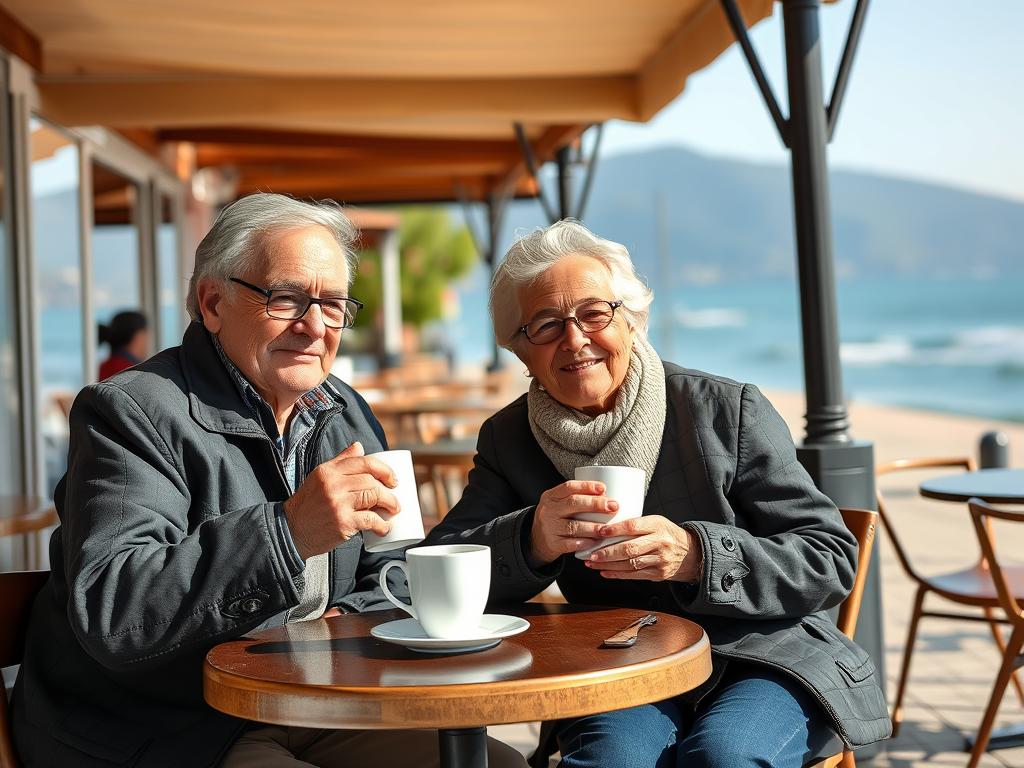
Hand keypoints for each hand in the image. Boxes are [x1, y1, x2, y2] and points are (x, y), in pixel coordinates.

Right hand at [283, 441, 399, 559]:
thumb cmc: (308, 504)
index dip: (384, 469)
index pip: (363, 462)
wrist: (291, 530)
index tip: (392, 479)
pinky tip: (384, 527)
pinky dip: (382, 524)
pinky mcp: (343, 523)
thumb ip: (340, 461)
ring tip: (393, 510)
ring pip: (374, 496)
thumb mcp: (319, 477)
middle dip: (388, 490)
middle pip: (371, 481)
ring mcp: (338, 503)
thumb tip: (359, 446)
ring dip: (390, 504)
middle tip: (394, 499)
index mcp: (328, 471)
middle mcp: (333, 484)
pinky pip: (370, 520)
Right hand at [529, 480, 617, 565]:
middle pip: (573, 504)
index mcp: (551, 496)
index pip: (569, 487)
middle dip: (595, 504)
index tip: (603, 488)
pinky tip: (595, 542)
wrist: (537, 539)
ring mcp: (550, 527)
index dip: (587, 486)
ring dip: (593, 527)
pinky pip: (570, 544)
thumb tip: (607, 495)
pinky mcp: (553, 544)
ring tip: (607, 528)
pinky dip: (584, 543)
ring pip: (573, 526)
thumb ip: (577, 498)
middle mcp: (549, 510)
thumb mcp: (559, 504)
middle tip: (613, 506)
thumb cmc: (556, 518)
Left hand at [585, 515, 701, 581]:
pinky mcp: (659, 574)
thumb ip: (636, 525)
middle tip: (591, 554)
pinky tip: (605, 572)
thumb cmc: (667, 534)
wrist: (691, 553)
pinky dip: (617, 574)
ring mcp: (660, 559)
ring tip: (593, 563)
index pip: (633, 526)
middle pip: (630, 548)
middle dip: (607, 553)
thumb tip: (606, 527)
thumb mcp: (656, 522)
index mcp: (657, 525)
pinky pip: (634, 575)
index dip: (615, 530)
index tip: (600, 532)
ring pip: (630, 564)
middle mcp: (660, 542)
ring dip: (608, 565)